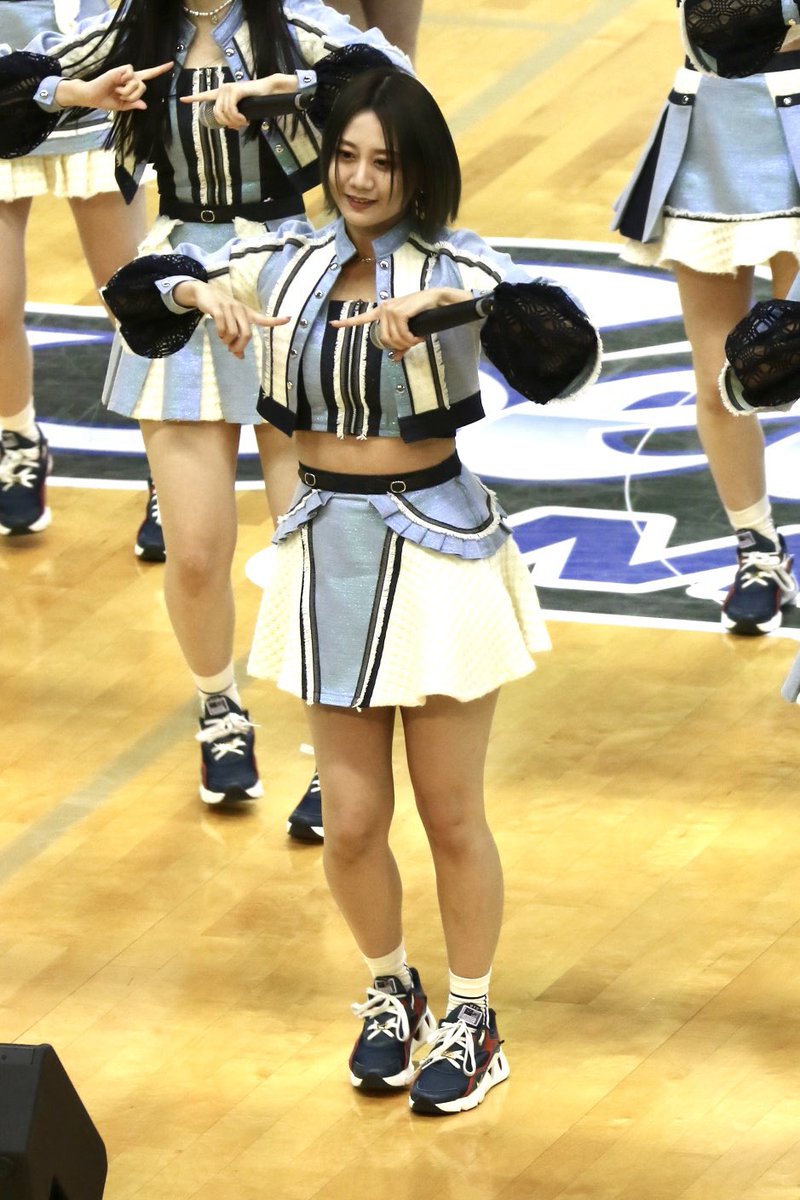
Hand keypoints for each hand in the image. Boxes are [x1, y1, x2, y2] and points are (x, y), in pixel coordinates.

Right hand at [56, 62, 173, 110]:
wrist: (93, 97)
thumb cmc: (107, 100)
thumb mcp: (123, 106)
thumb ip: (134, 105)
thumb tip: (145, 105)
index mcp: (133, 83)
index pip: (149, 75)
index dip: (159, 70)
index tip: (171, 64)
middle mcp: (130, 76)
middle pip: (143, 86)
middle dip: (134, 96)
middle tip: (122, 96)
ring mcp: (124, 72)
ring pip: (137, 82)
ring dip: (128, 92)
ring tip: (117, 90)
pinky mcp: (119, 70)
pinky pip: (130, 75)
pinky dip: (124, 84)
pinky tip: (116, 84)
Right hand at [173, 281, 289, 358]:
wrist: (204, 292)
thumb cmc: (221, 310)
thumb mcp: (231, 323)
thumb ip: (237, 339)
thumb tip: (240, 357)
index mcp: (247, 313)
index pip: (263, 318)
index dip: (276, 320)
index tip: (289, 318)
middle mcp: (241, 310)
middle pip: (246, 334)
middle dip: (239, 346)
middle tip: (232, 350)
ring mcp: (229, 308)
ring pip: (233, 333)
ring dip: (227, 341)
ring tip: (223, 340)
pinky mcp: (218, 308)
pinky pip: (222, 327)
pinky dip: (220, 335)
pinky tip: (219, 334)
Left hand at [181, 72, 297, 129]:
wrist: (267, 90)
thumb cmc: (256, 101)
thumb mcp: (243, 111)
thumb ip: (234, 118)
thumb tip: (229, 127)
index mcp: (222, 93)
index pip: (205, 95)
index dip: (193, 98)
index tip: (182, 100)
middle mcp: (222, 89)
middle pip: (216, 113)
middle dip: (227, 123)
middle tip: (239, 126)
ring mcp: (228, 88)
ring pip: (224, 113)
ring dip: (234, 122)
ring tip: (243, 122)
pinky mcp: (235, 90)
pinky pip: (231, 110)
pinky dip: (237, 118)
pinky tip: (244, 119)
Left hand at [330, 287, 471, 359]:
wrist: (436, 299)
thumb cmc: (424, 313)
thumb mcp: (410, 329)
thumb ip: (401, 344)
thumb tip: (394, 358)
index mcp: (382, 311)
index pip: (361, 318)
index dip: (346, 322)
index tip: (332, 325)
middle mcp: (383, 309)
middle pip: (383, 340)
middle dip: (399, 346)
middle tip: (412, 343)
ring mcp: (390, 309)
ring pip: (393, 339)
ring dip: (407, 343)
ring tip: (417, 339)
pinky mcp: (398, 312)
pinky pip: (401, 334)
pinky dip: (410, 339)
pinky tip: (418, 336)